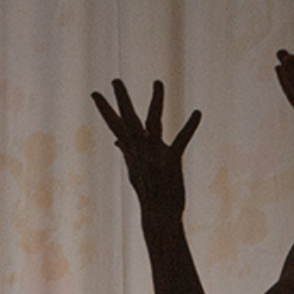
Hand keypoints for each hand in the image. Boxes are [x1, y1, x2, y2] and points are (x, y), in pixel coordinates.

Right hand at [91, 78, 202, 221]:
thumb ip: (126, 151)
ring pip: (153, 121)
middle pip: (128, 119)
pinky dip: (190, 126)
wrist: (159, 213)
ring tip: (157, 82)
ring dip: (156, 101)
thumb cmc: (149, 191)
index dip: (105, 108)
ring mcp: (154, 154)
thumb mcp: (134, 169)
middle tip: (115, 80)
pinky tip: (197, 112)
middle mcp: (140, 149)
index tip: (95, 93)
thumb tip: (117, 140)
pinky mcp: (171, 161)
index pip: (114, 124)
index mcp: (132, 149)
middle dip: (121, 99)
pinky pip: (181, 140)